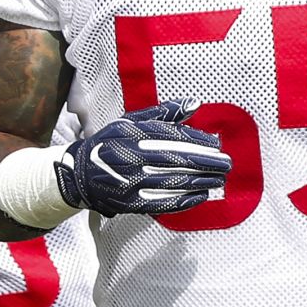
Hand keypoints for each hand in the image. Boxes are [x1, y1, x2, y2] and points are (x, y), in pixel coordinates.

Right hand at [55, 102, 231, 216]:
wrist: (80, 175)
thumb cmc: (110, 144)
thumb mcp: (130, 122)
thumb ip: (163, 113)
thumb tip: (195, 104)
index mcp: (133, 134)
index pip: (174, 137)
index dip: (198, 141)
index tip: (216, 145)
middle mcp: (132, 157)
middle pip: (177, 160)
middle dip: (206, 162)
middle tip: (227, 164)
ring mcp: (130, 181)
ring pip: (174, 181)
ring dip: (201, 181)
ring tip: (219, 180)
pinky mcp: (130, 202)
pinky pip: (163, 202)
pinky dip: (185, 200)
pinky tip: (201, 195)